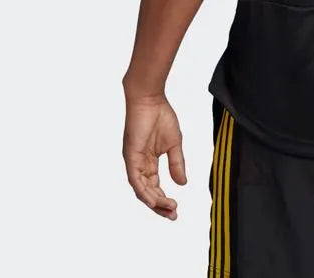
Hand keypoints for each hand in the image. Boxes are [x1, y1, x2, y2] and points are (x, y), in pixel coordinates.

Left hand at [122, 92, 186, 219]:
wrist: (151, 99)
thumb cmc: (161, 116)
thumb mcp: (174, 144)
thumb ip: (176, 163)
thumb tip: (182, 183)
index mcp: (148, 162)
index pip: (154, 187)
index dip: (164, 200)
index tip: (176, 209)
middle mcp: (139, 165)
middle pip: (147, 192)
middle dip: (159, 206)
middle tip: (173, 215)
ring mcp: (134, 161)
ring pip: (141, 190)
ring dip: (154, 201)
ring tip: (168, 208)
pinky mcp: (130, 156)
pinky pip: (135, 179)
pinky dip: (144, 191)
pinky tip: (155, 199)